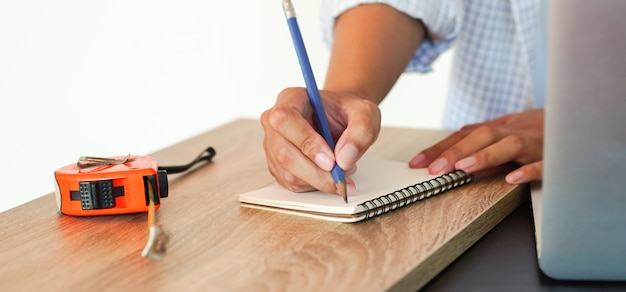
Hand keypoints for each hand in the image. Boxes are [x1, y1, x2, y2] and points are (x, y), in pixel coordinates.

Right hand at [260, 87, 380, 195]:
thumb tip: (344, 158)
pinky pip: (291, 183)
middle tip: (341, 178)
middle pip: (284, 152)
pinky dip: (314, 185)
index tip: (331, 160)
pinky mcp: (277, 165)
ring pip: (287, 172)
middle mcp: (275, 122)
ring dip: (318, 180)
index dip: (307, 142)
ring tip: (342, 172)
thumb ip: (361, 131)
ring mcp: (273, 145)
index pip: (285, 120)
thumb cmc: (347, 112)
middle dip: (315, 172)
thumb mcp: (365, 112)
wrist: (340, 120)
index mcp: (291, 99)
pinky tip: (330, 175)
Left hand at [409, 109, 543, 183]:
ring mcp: (535, 143)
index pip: (463, 135)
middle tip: (433, 168)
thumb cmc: (533, 131)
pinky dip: (527, 170)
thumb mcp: (503, 134)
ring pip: (510, 145)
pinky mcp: (554, 157)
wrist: (576, 118)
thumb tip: (443, 158)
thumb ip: (477, 144)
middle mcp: (513, 131)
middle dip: (455, 151)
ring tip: (463, 168)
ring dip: (485, 156)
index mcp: (498, 127)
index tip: (415, 164)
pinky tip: (511, 179)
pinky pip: (543, 163)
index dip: (439, 148)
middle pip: (482, 135)